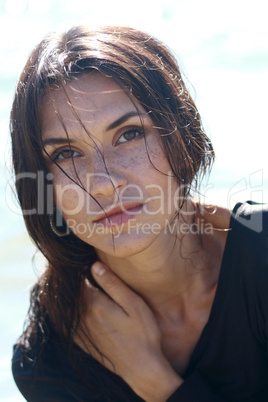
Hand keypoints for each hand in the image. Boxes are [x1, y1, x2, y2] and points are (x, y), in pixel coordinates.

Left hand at [75, 261, 182, 401]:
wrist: (142, 368)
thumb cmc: (143, 333)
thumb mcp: (134, 304)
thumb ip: (113, 284)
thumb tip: (94, 265)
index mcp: (95, 304)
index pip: (77, 279)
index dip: (79, 268)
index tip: (85, 261)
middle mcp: (83, 317)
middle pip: (71, 292)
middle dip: (75, 280)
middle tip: (83, 269)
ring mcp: (81, 331)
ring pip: (67, 307)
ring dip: (72, 295)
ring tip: (83, 285)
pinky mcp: (82, 342)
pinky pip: (67, 323)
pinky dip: (68, 312)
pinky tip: (79, 306)